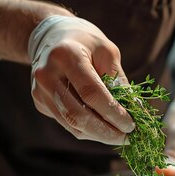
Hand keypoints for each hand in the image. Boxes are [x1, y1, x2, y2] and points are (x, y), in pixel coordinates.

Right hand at [29, 16, 134, 144]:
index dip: (113, 113)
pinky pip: (67, 123)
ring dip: (98, 135)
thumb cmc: (85, 42)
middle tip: (127, 138)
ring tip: (117, 135)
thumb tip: (135, 109)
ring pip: (72, 124)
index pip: (91, 93)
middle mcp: (47, 75)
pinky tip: (102, 128)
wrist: (50, 37)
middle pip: (78, 115)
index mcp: (66, 56)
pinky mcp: (40, 102)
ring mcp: (40, 91)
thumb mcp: (107, 51)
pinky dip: (87, 130)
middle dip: (106, 131)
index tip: (131, 125)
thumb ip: (118, 80)